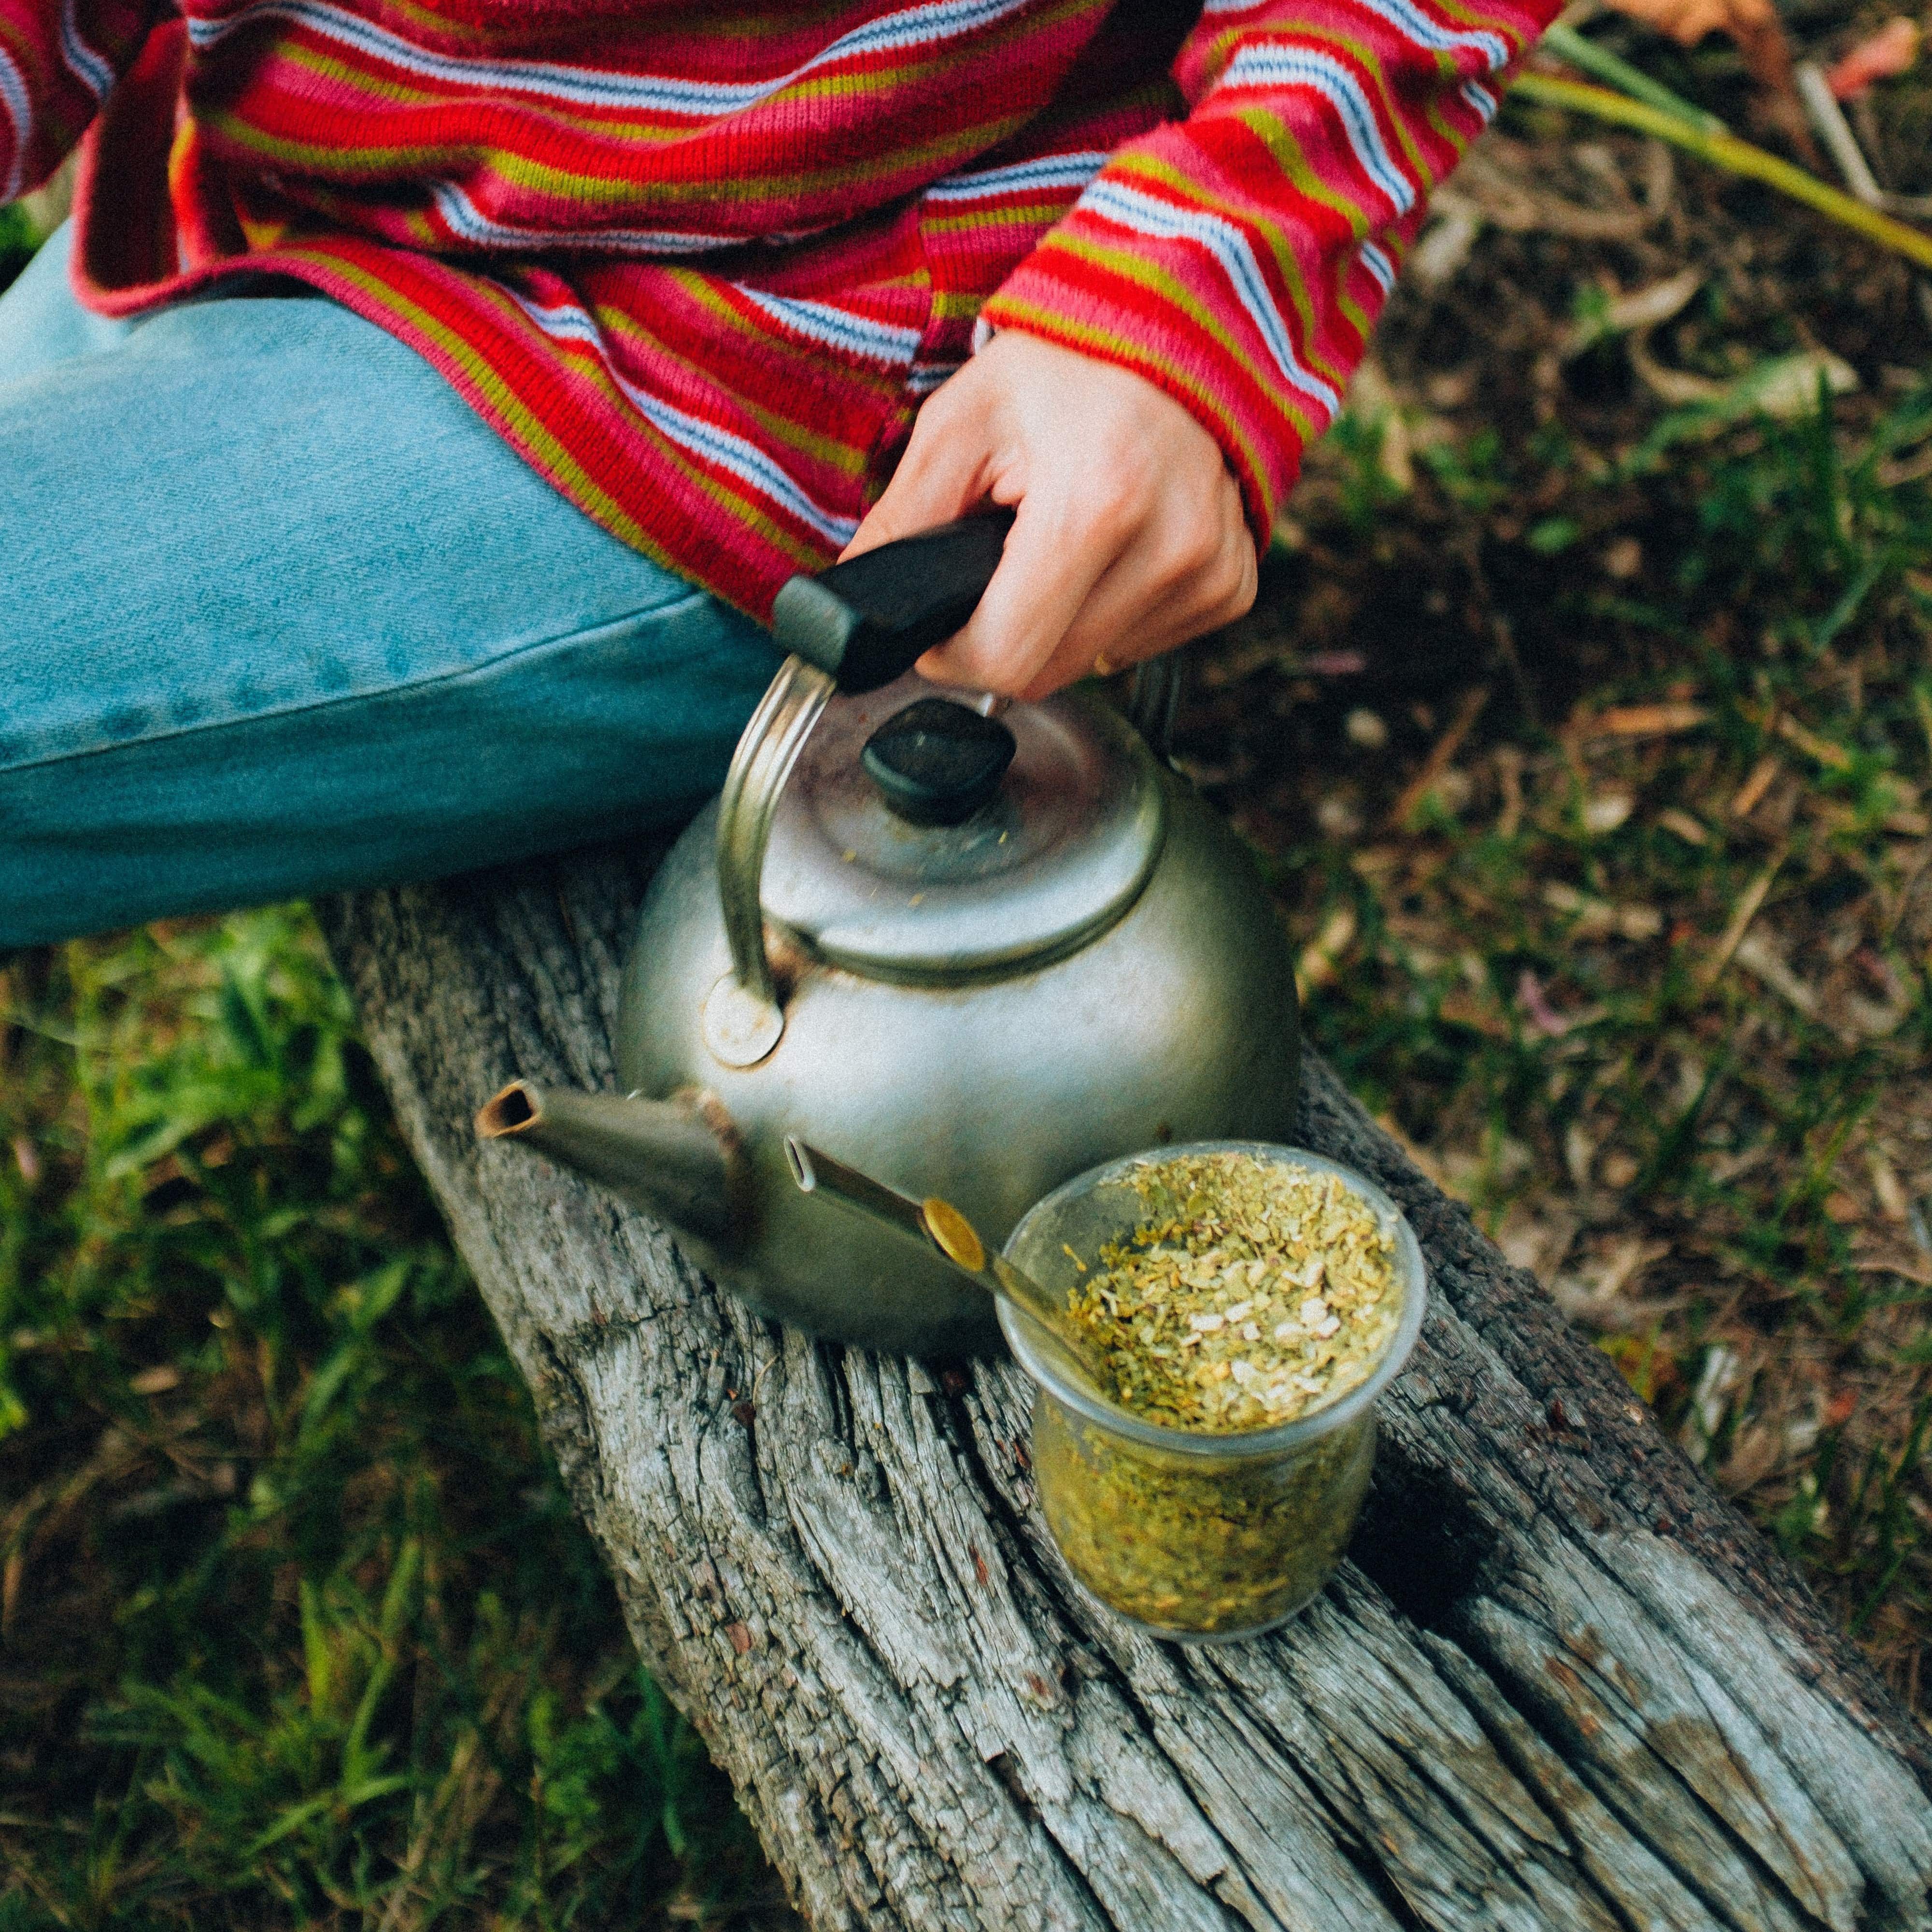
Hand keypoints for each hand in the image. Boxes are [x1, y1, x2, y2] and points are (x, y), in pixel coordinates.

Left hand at [841, 331, 1257, 698]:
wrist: (1176, 328)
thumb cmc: (1064, 365)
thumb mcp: (962, 420)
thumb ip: (902, 518)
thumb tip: (857, 600)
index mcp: (1096, 503)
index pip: (1006, 658)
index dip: (954, 655)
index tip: (944, 624)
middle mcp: (1169, 546)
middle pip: (1048, 673)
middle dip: (1005, 635)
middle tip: (999, 566)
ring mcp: (1209, 571)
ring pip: (1095, 665)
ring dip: (1061, 623)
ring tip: (1062, 540)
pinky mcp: (1231, 586)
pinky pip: (1146, 647)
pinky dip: (1115, 614)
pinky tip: (1113, 549)